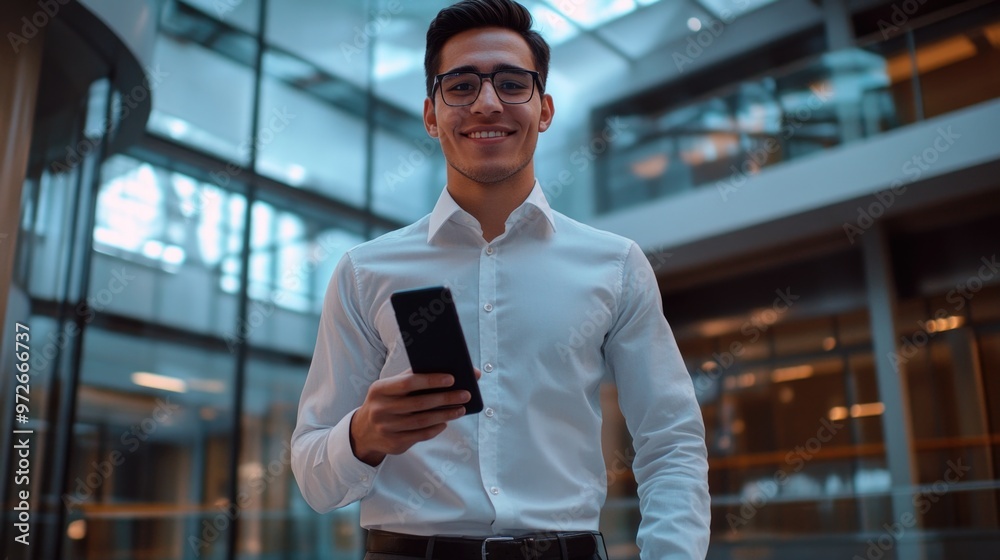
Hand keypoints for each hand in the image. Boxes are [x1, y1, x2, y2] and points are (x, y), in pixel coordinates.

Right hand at [350, 368, 481, 465]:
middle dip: (446, 398)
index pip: (408, 382)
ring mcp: (386, 428)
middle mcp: (380, 409)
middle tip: (466, 394)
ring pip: (422, 421)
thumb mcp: (390, 387)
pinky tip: (446, 422)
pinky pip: (420, 435)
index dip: (431, 380)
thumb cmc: (386, 401)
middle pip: (419, 403)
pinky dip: (436, 428)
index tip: (452, 378)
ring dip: (446, 415)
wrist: (363, 431)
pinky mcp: (393, 443)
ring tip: (461, 408)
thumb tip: (448, 372)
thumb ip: (413, 377)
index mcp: (379, 389)